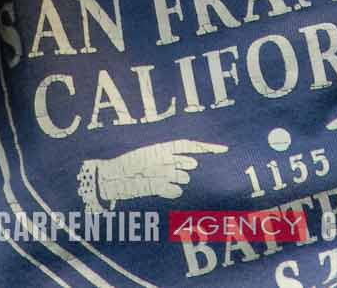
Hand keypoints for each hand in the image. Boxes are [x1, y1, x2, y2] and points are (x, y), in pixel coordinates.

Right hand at [89, 138, 227, 203]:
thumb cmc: (132, 170)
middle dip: (186, 166)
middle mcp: (162, 156)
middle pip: (186, 162)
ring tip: (159, 177)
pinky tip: (166, 191)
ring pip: (181, 176)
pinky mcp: (154, 183)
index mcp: (161, 146)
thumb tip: (182, 181)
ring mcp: (159, 170)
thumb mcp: (150, 163)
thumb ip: (167, 168)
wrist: (111, 177)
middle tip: (184, 168)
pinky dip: (171, 192)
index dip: (207, 147)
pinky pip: (173, 190)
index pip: (189, 144)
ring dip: (176, 179)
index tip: (224, 149)